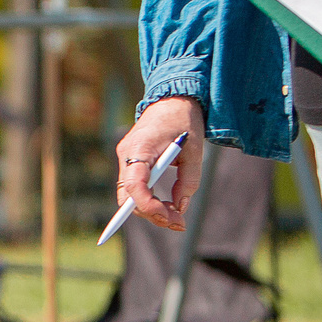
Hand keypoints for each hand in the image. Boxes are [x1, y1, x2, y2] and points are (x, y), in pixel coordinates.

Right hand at [115, 98, 205, 231]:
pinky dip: (149, 200)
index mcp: (140, 148)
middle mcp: (127, 155)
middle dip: (151, 214)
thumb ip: (188, 181)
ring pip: (130, 196)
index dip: (148, 206)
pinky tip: (167, 204)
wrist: (172, 98)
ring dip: (151, 209)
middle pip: (128, 197)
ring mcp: (126, 159)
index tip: (170, 217)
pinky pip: (135, 188)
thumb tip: (180, 207)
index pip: (133, 186)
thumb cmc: (184, 121)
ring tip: (177, 215)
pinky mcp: (131, 162)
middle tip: (179, 223)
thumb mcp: (194, 152)